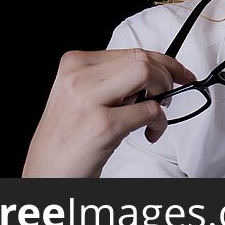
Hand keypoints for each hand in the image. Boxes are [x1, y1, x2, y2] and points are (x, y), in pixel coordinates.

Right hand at [22, 48, 195, 177]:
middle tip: (169, 95)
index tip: (179, 71)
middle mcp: (78, 77)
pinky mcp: (102, 125)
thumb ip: (109, 80)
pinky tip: (150, 133)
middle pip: (142, 59)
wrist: (45, 173)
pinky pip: (149, 110)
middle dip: (167, 75)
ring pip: (147, 74)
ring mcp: (89, 100)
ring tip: (156, 113)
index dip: (163, 61)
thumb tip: (154, 73)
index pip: (131, 51)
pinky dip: (159, 122)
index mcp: (74, 64)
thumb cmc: (66, 138)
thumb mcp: (79, 96)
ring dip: (163, 93)